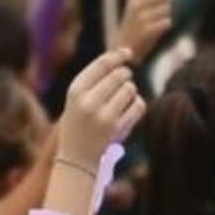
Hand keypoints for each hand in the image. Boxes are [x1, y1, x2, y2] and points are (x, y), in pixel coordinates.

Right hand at [56, 48, 145, 173]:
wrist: (76, 159)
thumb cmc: (79, 123)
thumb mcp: (78, 99)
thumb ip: (95, 79)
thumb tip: (123, 54)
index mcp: (75, 90)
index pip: (102, 64)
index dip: (118, 56)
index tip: (128, 54)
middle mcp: (88, 101)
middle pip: (119, 75)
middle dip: (125, 76)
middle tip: (124, 83)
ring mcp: (103, 116)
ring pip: (130, 89)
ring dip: (130, 92)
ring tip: (121, 102)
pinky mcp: (117, 130)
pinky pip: (138, 106)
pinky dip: (138, 105)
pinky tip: (130, 110)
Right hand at [119, 0, 174, 65]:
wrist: (125, 47)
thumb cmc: (135, 23)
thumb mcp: (137, 3)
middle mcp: (136, 4)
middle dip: (166, 1)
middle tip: (159, 10)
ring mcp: (141, 17)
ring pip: (167, 9)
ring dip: (166, 14)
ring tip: (157, 21)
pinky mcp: (148, 30)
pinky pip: (167, 21)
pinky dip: (166, 24)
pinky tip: (160, 27)